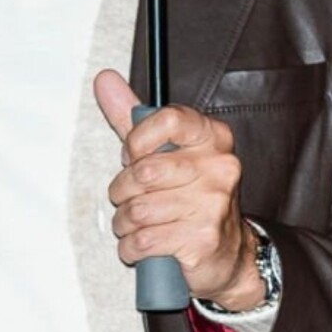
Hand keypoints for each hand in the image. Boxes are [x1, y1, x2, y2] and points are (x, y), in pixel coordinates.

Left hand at [93, 69, 259, 309]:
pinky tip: (141, 244)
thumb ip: (133, 117)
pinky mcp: (202, 239)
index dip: (137, 141)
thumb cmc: (190, 197)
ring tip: (135, 224)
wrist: (227, 252)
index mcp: (212, 137)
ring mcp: (213, 204)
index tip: (133, 156)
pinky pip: (143, 241)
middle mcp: (219, 167)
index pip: (167, 120)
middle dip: (122, 191)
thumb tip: (104, 80)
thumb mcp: (165, 151)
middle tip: (131, 196)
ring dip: (124, 223)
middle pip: (143, 172)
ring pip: (138, 210)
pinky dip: (131, 247)